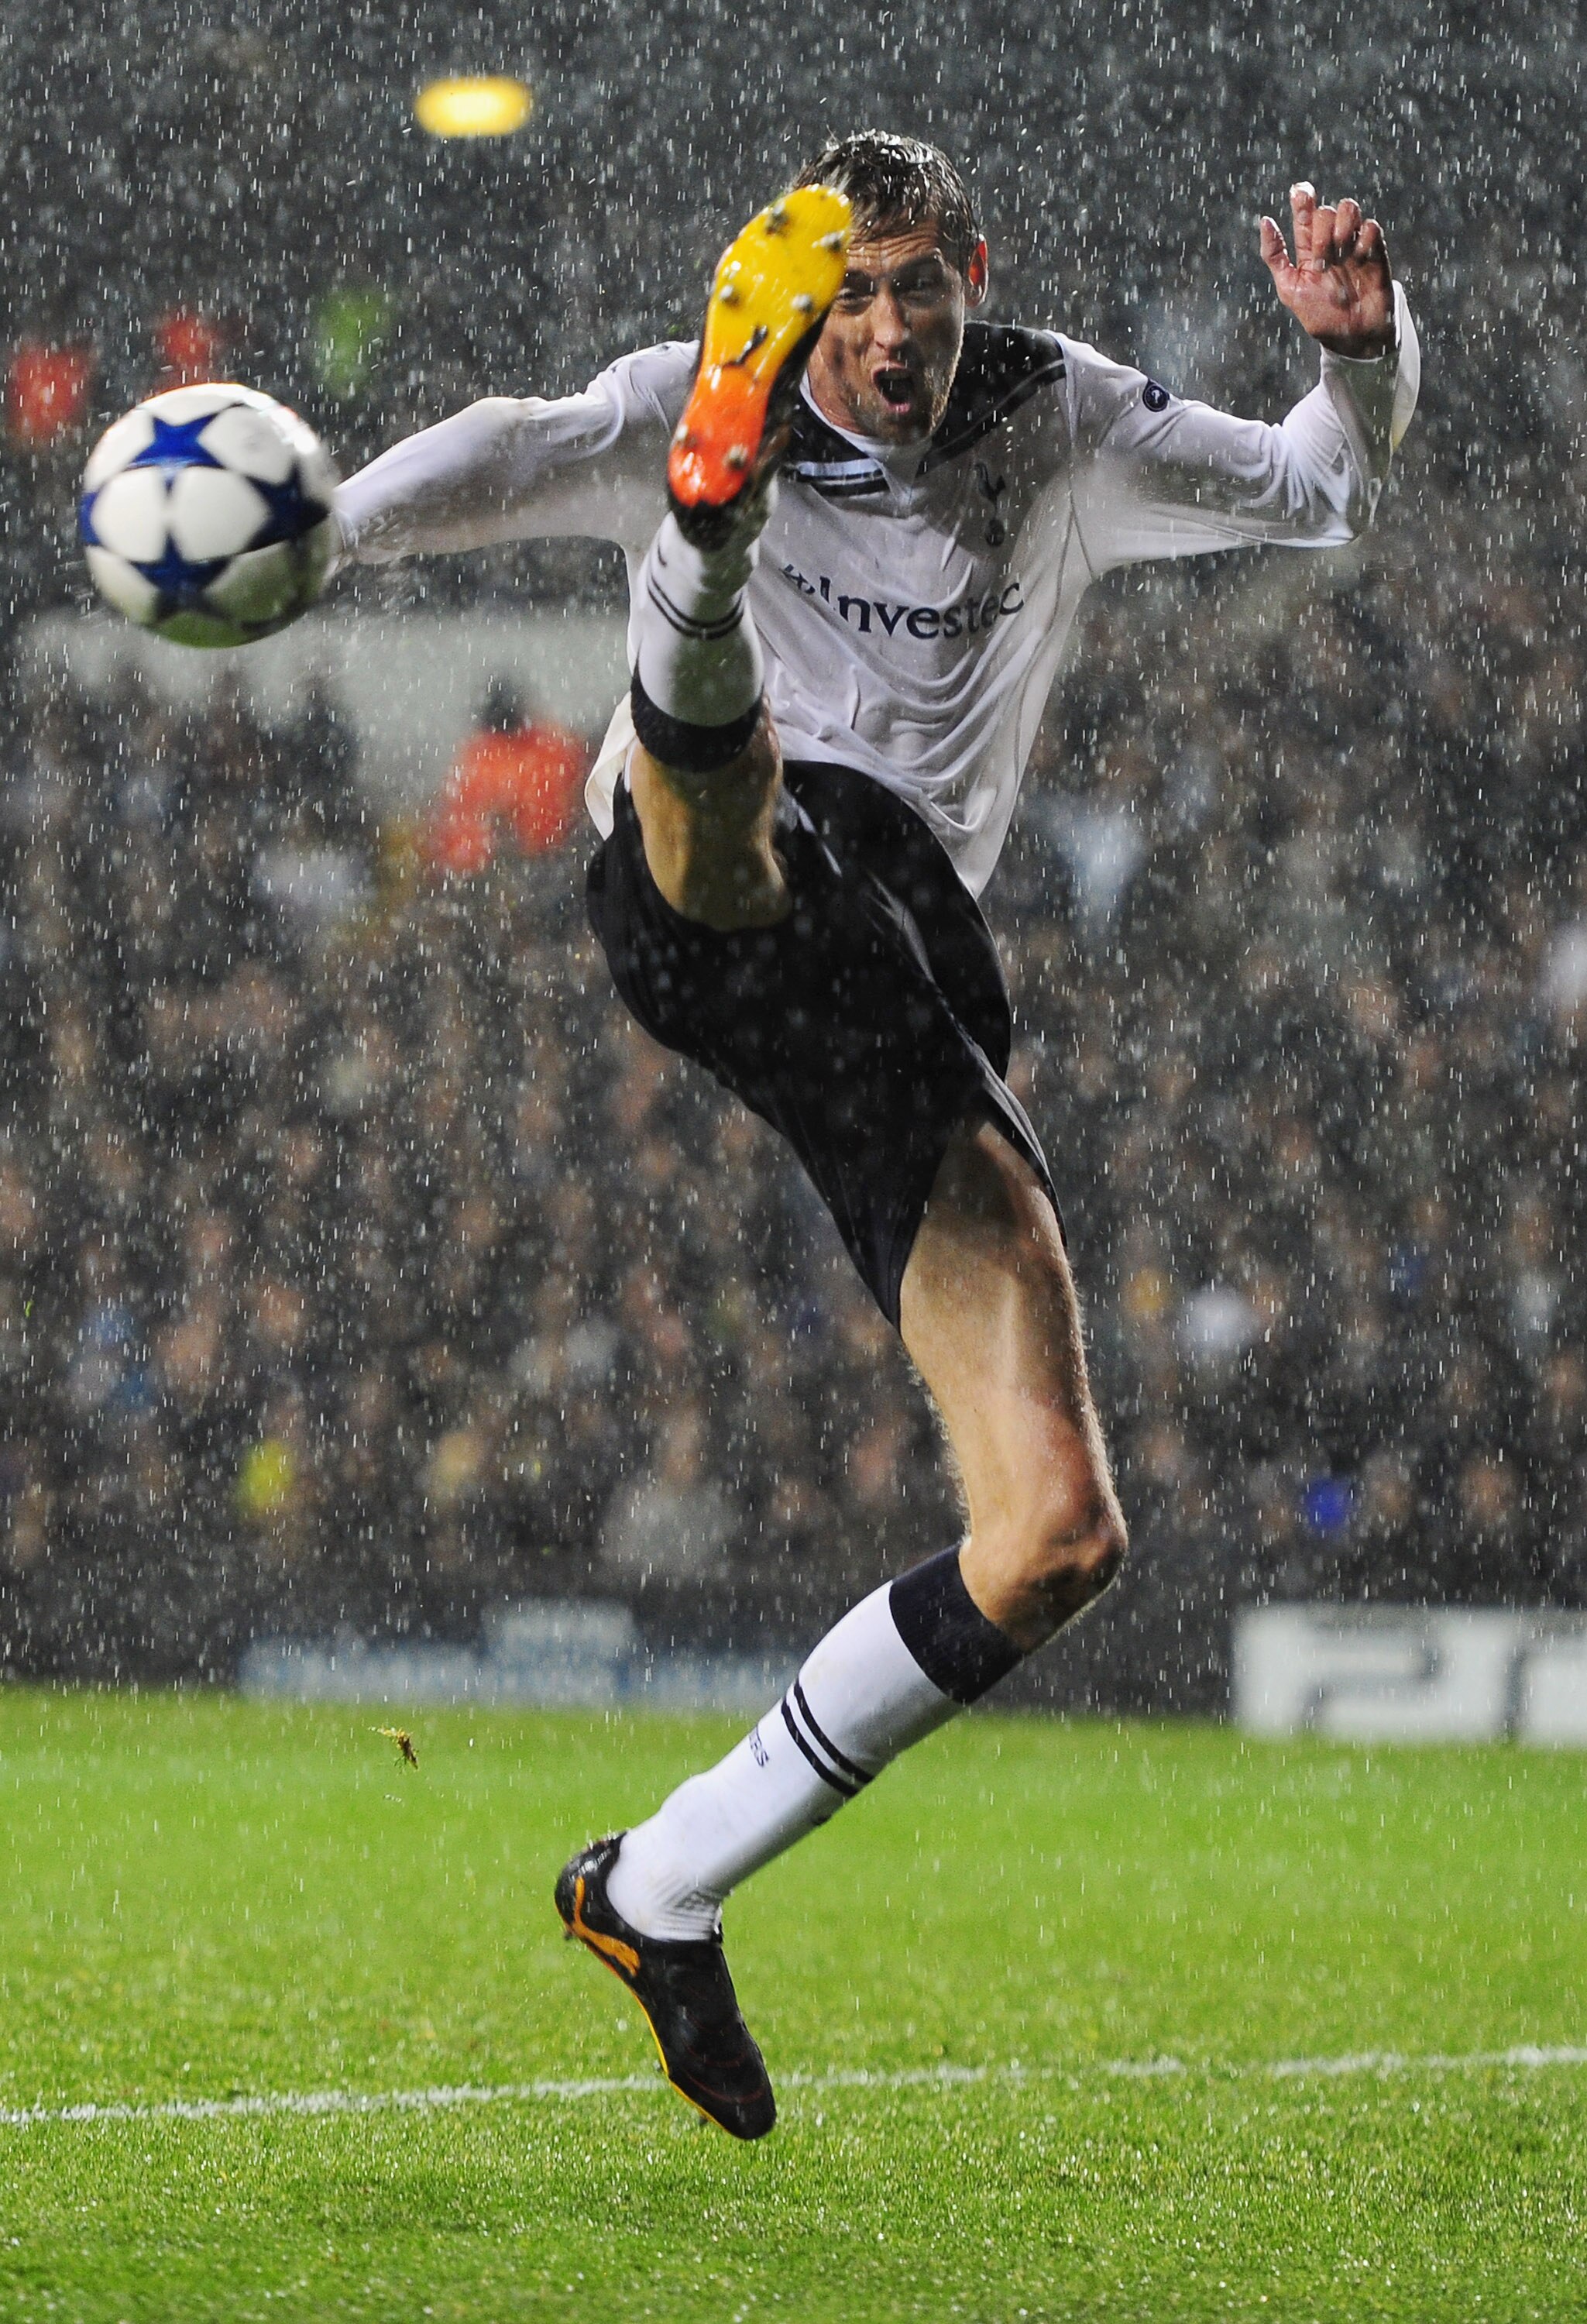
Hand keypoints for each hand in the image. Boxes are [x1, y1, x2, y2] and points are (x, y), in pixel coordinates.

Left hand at [1260, 182, 1394, 358]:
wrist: (1354, 337)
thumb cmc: (1320, 317)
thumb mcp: (1289, 290)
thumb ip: (1275, 256)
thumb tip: (1264, 220)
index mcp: (1309, 250)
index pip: (1304, 214)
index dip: (1302, 199)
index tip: (1299, 192)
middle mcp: (1331, 243)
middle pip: (1325, 211)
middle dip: (1320, 231)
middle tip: (1321, 261)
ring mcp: (1353, 245)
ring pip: (1350, 209)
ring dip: (1342, 225)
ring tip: (1340, 251)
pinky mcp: (1375, 252)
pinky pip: (1371, 227)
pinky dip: (1363, 238)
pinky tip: (1358, 257)